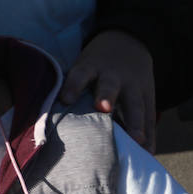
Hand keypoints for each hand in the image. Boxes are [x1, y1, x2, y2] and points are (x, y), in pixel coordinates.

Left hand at [60, 30, 155, 150]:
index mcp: (91, 67)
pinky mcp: (148, 97)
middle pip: (110, 86)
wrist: (128, 42)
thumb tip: (43, 117)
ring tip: (136, 140)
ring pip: (135, 104)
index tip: (66, 99)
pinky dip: (149, 135)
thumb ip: (69, 86)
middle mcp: (113, 76)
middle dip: (106, 97)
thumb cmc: (94, 66)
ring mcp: (134, 87)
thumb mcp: (82, 65)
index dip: (73, 85)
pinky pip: (150, 117)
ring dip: (135, 123)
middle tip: (103, 109)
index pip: (80, 74)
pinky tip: (147, 151)